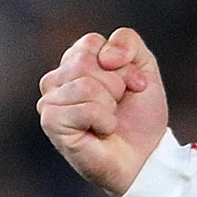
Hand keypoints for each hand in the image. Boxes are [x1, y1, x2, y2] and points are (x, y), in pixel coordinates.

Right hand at [37, 27, 167, 196]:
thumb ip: (128, 43)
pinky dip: (104, 120)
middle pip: (85, 61)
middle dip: (116, 84)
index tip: (132, 84)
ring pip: (85, 85)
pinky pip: (85, 108)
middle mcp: (56, 80)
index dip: (122, 63)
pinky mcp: (51, 124)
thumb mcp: (145, 68)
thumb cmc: (140, 114)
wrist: (145, 154)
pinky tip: (102, 131)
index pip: (91, 42)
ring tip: (109, 119)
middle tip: (119, 105)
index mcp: (75, 61)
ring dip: (110, 104)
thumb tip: (105, 56)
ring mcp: (50, 102)